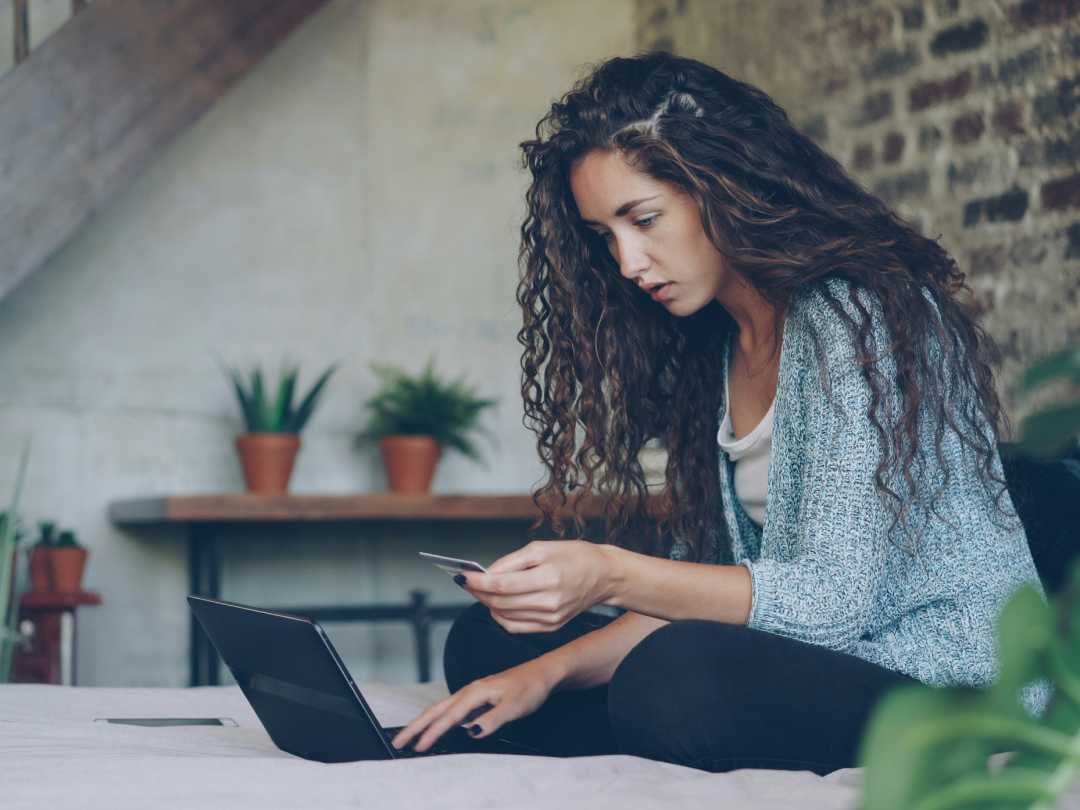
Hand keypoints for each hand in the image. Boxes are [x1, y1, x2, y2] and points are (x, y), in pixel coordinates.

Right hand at [391, 658, 559, 751]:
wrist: (542, 673)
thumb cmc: (530, 687)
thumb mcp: (515, 706)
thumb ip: (493, 720)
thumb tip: (472, 732)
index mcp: (475, 692)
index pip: (448, 717)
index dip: (432, 733)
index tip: (417, 747)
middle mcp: (469, 691)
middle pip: (436, 710)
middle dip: (416, 726)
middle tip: (398, 742)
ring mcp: (472, 694)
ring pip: (441, 709)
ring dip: (424, 722)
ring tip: (410, 737)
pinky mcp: (477, 698)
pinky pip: (451, 710)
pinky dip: (438, 719)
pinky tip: (436, 727)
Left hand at [460, 540, 620, 633]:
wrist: (604, 575)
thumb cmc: (574, 556)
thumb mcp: (541, 548)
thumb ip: (511, 562)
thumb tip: (486, 573)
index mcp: (548, 579)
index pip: (502, 585)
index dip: (478, 582)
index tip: (463, 576)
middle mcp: (549, 603)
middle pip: (500, 602)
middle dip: (478, 592)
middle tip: (467, 581)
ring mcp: (551, 619)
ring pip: (505, 616)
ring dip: (487, 603)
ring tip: (481, 590)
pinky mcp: (551, 627)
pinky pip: (516, 627)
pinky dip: (501, 616)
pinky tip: (497, 603)